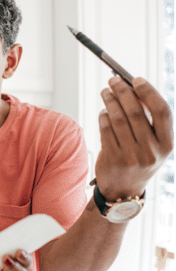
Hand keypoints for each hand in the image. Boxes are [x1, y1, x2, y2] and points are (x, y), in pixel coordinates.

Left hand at [95, 76, 173, 200]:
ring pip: (118, 119)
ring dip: (110, 101)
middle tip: (114, 80)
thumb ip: (149, 121)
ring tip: (105, 91)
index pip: (162, 111)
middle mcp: (151, 151)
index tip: (137, 79)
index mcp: (167, 145)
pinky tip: (103, 111)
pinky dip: (103, 116)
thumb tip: (133, 89)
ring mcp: (131, 156)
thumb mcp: (153, 145)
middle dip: (124, 92)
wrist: (124, 191)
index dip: (149, 92)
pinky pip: (105, 130)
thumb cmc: (140, 160)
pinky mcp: (112, 159)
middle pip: (136, 112)